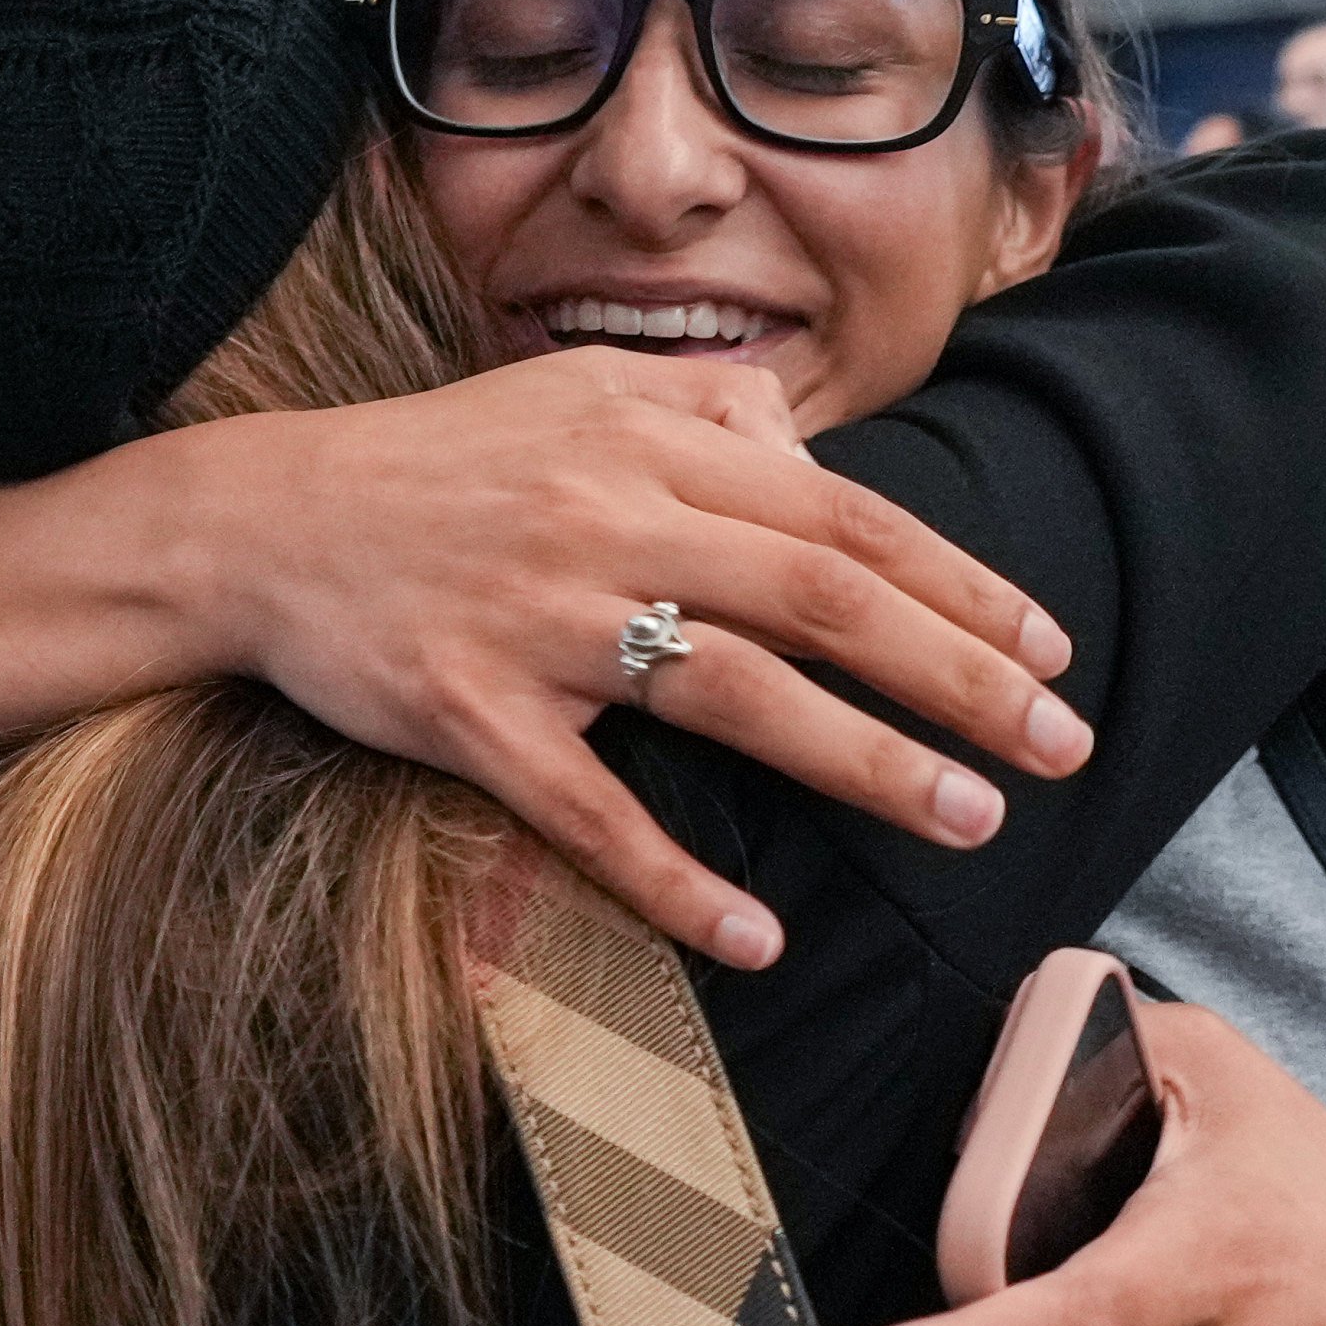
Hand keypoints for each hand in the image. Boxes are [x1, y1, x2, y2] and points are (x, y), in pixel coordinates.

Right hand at [0, 345, 1088, 969]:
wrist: (262, 520)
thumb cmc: (439, 462)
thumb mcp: (573, 387)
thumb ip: (706, 407)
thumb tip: (810, 448)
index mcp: (651, 444)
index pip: (844, 517)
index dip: (960, 585)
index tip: (1049, 652)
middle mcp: (610, 523)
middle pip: (823, 601)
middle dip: (961, 678)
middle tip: (1064, 748)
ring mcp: (539, 624)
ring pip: (734, 696)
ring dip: (865, 764)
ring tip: (969, 823)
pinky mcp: (468, 716)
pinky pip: (587, 812)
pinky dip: (674, 880)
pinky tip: (757, 938)